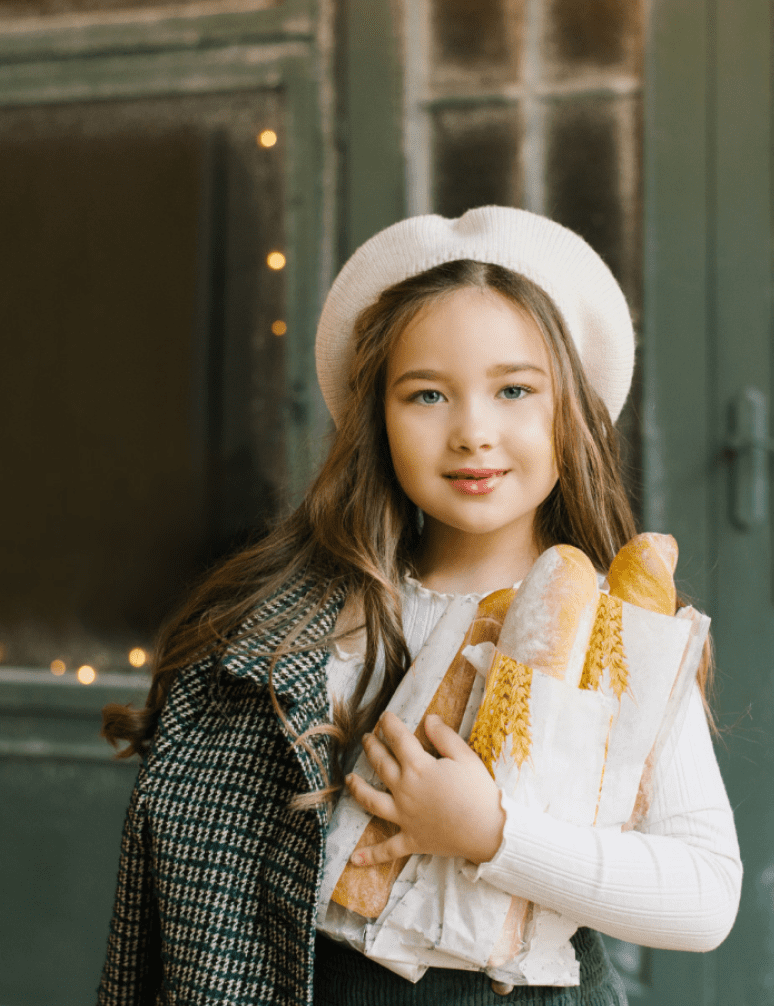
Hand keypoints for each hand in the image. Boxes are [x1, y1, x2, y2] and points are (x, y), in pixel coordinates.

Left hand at [346, 711, 505, 866]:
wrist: (489, 831)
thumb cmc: (479, 792)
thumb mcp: (465, 757)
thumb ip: (444, 736)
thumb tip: (428, 719)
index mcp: (418, 768)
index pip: (398, 739)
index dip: (389, 724)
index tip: (384, 716)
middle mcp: (404, 790)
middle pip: (381, 764)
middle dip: (371, 748)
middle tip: (366, 738)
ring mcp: (404, 816)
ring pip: (372, 801)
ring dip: (358, 788)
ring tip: (348, 779)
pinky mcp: (411, 839)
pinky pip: (387, 849)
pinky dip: (370, 856)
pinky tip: (353, 859)